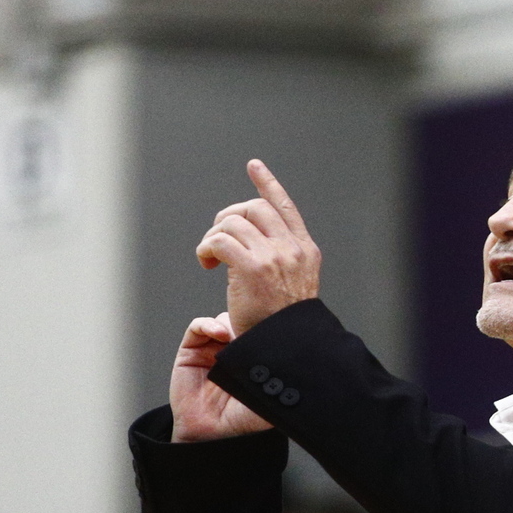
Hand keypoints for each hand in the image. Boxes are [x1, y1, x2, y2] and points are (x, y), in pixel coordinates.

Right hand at [170, 313, 273, 442]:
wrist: (213, 434)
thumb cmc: (242, 418)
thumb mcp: (273, 398)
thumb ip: (285, 380)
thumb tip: (303, 363)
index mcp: (255, 357)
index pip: (262, 329)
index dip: (266, 324)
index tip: (271, 326)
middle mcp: (234, 350)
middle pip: (242, 319)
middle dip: (247, 319)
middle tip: (253, 327)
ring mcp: (212, 348)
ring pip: (223, 319)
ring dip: (230, 322)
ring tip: (236, 336)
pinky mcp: (191, 351)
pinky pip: (198, 327)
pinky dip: (208, 324)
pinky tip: (219, 333)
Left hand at [196, 160, 321, 337]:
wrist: (290, 347)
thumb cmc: (284, 325)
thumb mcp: (295, 286)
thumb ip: (282, 261)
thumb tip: (252, 243)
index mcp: (306, 251)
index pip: (285, 207)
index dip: (268, 184)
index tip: (254, 165)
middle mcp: (292, 249)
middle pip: (252, 208)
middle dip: (228, 217)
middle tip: (216, 239)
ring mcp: (273, 256)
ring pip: (232, 223)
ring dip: (212, 238)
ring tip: (209, 259)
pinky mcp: (252, 268)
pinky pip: (219, 241)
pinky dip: (206, 249)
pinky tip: (207, 264)